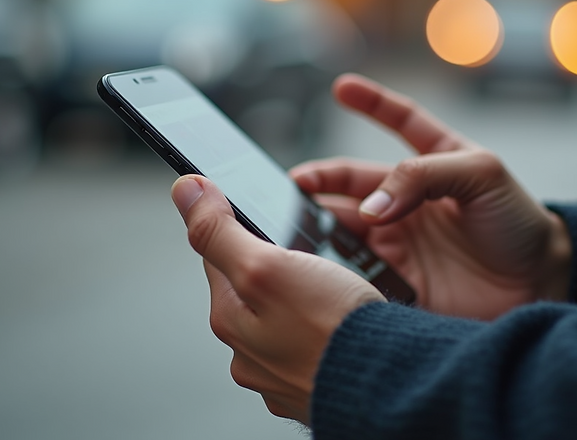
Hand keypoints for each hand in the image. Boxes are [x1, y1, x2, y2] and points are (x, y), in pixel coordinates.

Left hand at [172, 174, 384, 424]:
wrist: (391, 384)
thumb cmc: (334, 329)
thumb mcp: (267, 267)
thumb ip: (220, 231)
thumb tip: (185, 191)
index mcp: (229, 319)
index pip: (219, 254)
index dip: (243, 227)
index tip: (269, 216)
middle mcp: (248, 353)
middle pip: (252, 288)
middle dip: (278, 267)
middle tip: (314, 258)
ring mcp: (281, 374)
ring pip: (284, 318)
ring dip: (303, 301)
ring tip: (335, 292)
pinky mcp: (313, 385)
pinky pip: (311, 345)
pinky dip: (323, 331)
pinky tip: (342, 324)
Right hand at [291, 73, 570, 320]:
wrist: (542, 286)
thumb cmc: (519, 222)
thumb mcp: (481, 176)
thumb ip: (422, 177)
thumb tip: (369, 206)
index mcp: (435, 163)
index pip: (400, 123)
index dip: (372, 103)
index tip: (343, 87)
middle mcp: (410, 200)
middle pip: (351, 184)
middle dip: (316, 181)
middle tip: (289, 186)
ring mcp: (400, 241)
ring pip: (343, 229)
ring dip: (315, 225)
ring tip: (290, 225)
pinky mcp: (396, 280)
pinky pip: (355, 272)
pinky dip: (333, 269)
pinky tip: (318, 267)